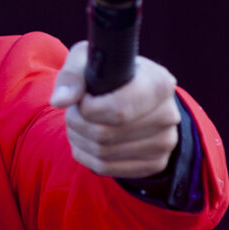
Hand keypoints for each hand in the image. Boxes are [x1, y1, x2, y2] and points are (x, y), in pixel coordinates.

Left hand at [49, 41, 180, 177]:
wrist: (133, 96)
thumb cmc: (107, 75)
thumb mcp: (88, 61)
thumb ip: (72, 76)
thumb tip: (60, 101)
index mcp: (159, 83)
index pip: (118, 110)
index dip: (88, 109)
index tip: (82, 100)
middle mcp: (168, 115)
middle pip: (105, 134)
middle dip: (77, 124)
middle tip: (74, 112)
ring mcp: (165, 142)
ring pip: (103, 153)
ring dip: (79, 139)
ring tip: (77, 124)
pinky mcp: (155, 163)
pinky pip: (107, 168)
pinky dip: (86, 156)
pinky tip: (85, 140)